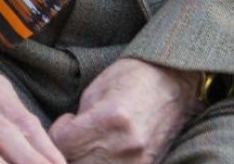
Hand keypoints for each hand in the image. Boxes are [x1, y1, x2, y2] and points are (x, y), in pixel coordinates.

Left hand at [49, 58, 200, 163]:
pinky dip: (102, 163)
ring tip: (88, 144)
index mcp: (109, 119)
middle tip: (73, 137)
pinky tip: (103, 152)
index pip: (63, 144)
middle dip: (68, 151)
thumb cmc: (133, 78)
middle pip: (76, 163)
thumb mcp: (96, 90)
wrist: (175, 82)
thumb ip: (78, 120)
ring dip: (84, 159)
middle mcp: (125, 146)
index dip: (58, 133)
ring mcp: (139, 161)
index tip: (67, 122)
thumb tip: (64, 140)